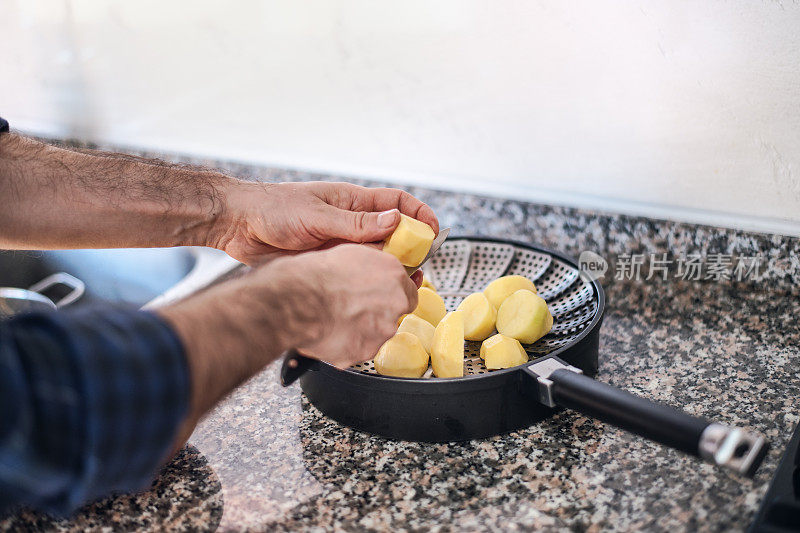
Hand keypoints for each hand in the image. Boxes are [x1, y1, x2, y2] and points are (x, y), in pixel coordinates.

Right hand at [158, 243, 418, 451]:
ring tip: (335, 318)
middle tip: (350, 305)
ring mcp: (379, 332)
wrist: (292, 300)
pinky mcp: (361, 352)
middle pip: (392, 314)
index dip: (392, 293)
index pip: (408, 291)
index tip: (383, 293)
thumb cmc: (312, 273)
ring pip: (375, 333)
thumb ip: (372, 263)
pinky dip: (346, 343)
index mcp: (393, 276)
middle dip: (375, 311)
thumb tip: (375, 264)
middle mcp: (393, 305)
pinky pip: (357, 349)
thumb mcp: (348, 252)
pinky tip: (330, 332)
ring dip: (361, 328)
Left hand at [213, 181, 438, 264]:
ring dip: (387, 269)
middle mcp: (349, 224)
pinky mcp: (326, 264)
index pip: (396, 203)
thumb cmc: (273, 208)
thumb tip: (395, 221)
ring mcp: (339, 245)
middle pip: (391, 235)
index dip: (418, 214)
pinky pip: (352, 272)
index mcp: (351, 202)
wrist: (238, 226)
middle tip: (419, 268)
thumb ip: (356, 223)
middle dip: (409, 249)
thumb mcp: (318, 214)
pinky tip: (371, 292)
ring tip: (399, 284)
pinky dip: (365, 281)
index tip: (434, 231)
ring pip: (373, 258)